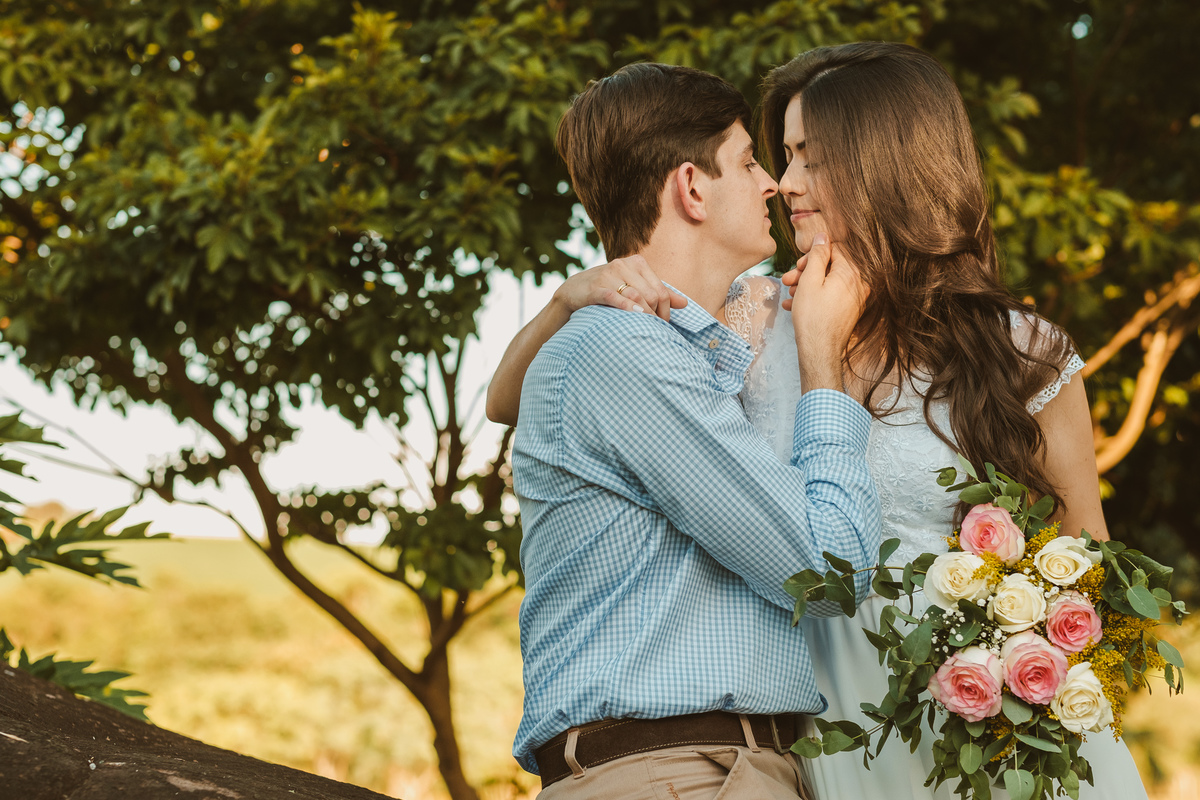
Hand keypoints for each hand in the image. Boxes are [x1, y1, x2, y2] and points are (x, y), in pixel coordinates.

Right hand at [552, 255, 686, 320]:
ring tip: (648, 329)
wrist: (573, 291)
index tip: (663, 325)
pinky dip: (626, 307)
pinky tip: (634, 317)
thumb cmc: (607, 290)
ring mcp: (607, 274)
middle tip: (655, 331)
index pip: (660, 289)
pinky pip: (614, 297)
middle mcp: (622, 264)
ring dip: (645, 315)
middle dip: (656, 315)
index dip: (665, 309)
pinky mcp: (594, 287)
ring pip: (635, 295)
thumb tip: (685, 303)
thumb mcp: (633, 288)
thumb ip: (658, 294)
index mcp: (636, 263)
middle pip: (650, 293)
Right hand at [780, 233, 868, 393]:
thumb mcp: (810, 280)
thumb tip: (823, 236)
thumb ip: (818, 255)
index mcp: (851, 272)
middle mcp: (859, 283)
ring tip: (790, 295)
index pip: (834, 250)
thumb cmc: (813, 317)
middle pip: (831, 266)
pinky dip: (815, 298)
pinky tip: (795, 305)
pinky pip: (832, 296)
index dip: (813, 256)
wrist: (820, 351)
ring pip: (829, 282)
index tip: (799, 266)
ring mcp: (856, 298)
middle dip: (806, 272)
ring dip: (807, 286)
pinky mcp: (850, 311)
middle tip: (789, 280)